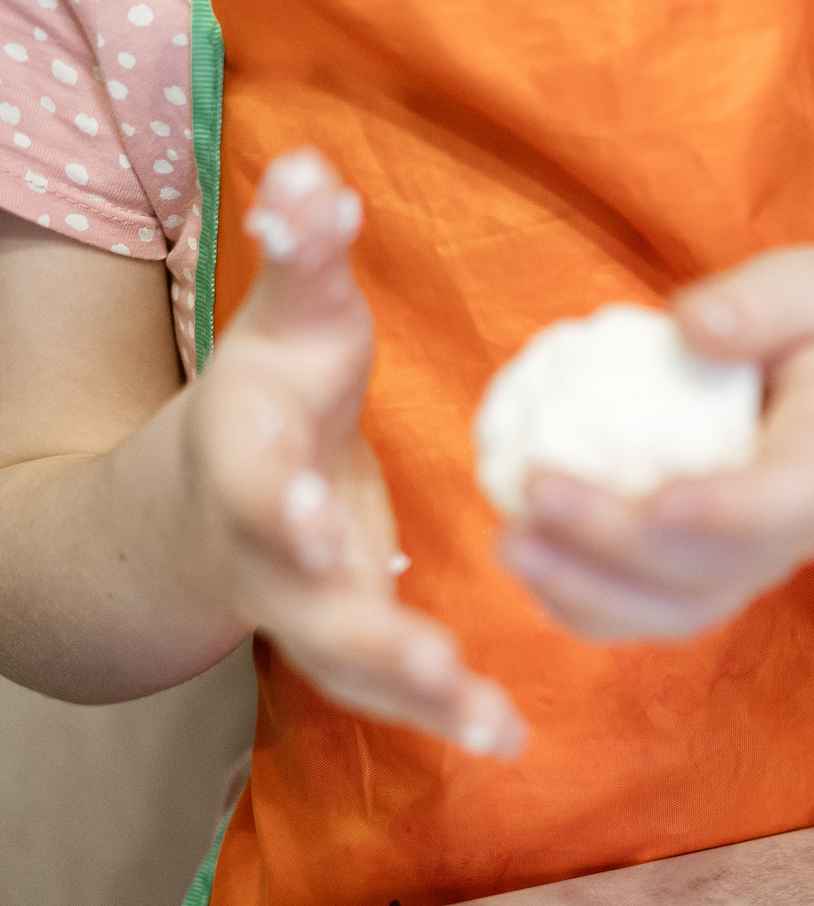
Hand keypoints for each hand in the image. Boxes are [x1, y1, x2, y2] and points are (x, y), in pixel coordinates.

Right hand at [179, 151, 525, 753]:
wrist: (213, 493)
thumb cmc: (273, 391)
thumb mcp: (286, 317)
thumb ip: (300, 250)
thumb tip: (312, 171)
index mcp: (245, 460)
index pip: (250, 486)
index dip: (275, 501)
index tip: (309, 508)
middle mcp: (265, 552)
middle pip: (301, 604)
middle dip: (360, 633)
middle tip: (427, 659)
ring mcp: (301, 610)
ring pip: (349, 669)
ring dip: (418, 698)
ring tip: (492, 723)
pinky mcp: (346, 644)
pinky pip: (390, 690)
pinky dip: (442, 713)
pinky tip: (508, 734)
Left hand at [500, 247, 813, 642]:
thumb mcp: (811, 287)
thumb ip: (763, 301)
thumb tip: (692, 325)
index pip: (795, 503)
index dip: (727, 515)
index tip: (655, 500)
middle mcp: (803, 530)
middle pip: (718, 568)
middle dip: (621, 544)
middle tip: (535, 488)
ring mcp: (756, 565)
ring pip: (677, 611)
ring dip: (588, 589)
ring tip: (511, 541)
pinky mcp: (709, 579)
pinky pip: (646, 614)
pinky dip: (580, 602)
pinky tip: (528, 558)